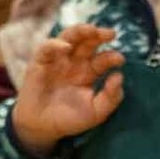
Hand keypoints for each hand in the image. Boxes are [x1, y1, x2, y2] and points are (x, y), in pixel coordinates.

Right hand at [12, 25, 125, 156]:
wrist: (41, 128)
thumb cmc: (70, 118)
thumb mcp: (96, 112)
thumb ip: (111, 97)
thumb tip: (119, 76)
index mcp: (91, 71)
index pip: (104, 58)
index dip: (112, 57)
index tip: (119, 60)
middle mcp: (76, 62)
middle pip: (89, 41)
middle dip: (99, 34)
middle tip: (111, 33)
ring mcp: (58, 60)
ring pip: (69, 37)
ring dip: (79, 31)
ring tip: (90, 29)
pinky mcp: (40, 63)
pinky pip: (46, 48)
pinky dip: (55, 44)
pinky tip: (66, 47)